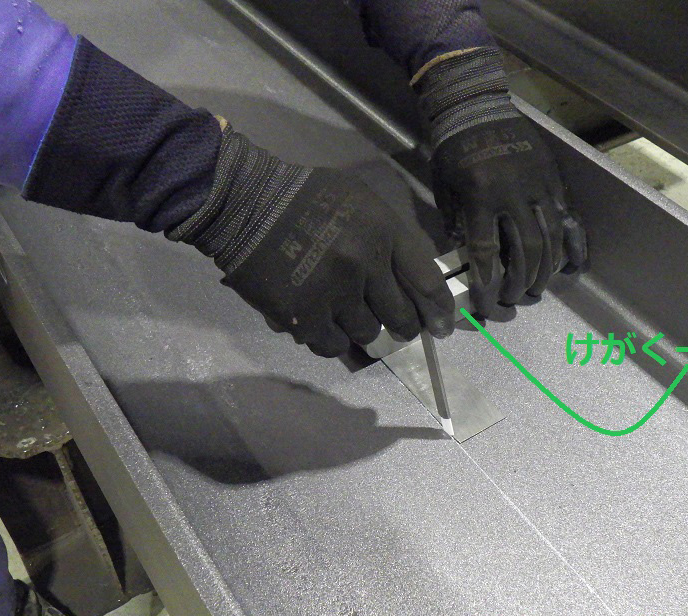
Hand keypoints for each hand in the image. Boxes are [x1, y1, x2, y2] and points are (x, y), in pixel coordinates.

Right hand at [168, 125, 454, 356]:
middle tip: (401, 329)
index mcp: (384, 231)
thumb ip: (391, 236)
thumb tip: (414, 280)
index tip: (442, 327)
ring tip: (350, 317)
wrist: (245, 203)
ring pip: (368, 333)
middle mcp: (365, 264)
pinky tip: (323, 325)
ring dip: (364, 330)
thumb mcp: (361, 201)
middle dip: (405, 327)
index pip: (427, 283)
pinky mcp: (305, 316)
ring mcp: (334, 293)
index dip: (439, 311)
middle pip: (402, 317)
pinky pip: (332, 345)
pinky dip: (332, 340)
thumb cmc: (306, 197)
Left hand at [414, 48, 586, 317]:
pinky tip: (569, 265)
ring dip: (545, 270)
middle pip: (525, 250)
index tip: (487, 304)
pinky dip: (568, 243)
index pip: (486, 252)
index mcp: (481, 196)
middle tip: (515, 299)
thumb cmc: (453, 149)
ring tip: (537, 289)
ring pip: (551, 236)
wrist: (476, 107)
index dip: (488, 284)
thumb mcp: (445, 189)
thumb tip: (471, 258)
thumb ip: (457, 224)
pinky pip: (565, 216)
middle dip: (521, 282)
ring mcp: (538, 184)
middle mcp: (513, 192)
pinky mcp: (552, 177)